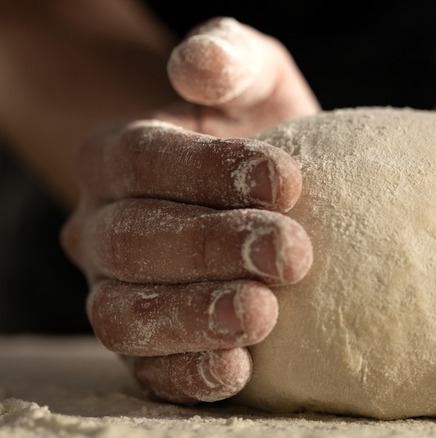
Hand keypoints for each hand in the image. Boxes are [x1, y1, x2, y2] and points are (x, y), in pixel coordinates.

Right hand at [61, 17, 318, 402]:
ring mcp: (117, 291)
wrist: (273, 196)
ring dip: (192, 316)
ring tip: (261, 315)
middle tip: (291, 253)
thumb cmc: (264, 131)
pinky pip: (148, 371)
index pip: (143, 161)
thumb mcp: (256, 79)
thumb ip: (230, 57)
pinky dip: (187, 373)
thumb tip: (197, 65)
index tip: (286, 182)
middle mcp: (102, 228)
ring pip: (125, 314)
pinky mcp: (148, 347)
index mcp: (119, 157)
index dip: (208, 171)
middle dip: (211, 247)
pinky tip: (239, 368)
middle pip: (131, 241)